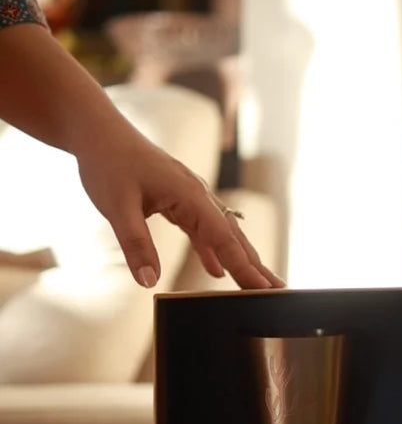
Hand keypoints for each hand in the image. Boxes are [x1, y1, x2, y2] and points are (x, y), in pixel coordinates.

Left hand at [77, 131, 284, 290]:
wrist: (98, 131)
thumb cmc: (108, 163)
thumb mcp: (117, 208)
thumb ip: (136, 245)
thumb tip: (149, 282)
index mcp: (190, 196)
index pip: (225, 239)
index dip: (245, 267)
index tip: (266, 289)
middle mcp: (199, 196)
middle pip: (234, 237)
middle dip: (257, 266)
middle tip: (280, 291)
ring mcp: (192, 197)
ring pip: (224, 234)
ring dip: (242, 259)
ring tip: (260, 284)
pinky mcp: (180, 200)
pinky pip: (205, 230)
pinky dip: (215, 251)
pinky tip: (217, 271)